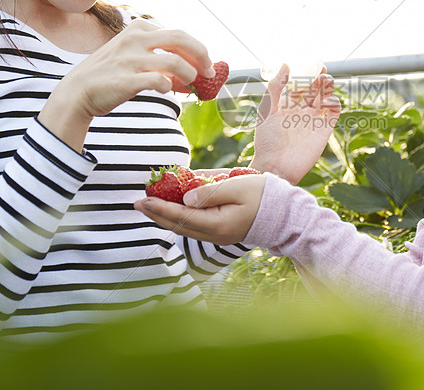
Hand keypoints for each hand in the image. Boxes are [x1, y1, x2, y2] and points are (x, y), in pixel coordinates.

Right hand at [38, 19, 213, 149]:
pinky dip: (168, 87)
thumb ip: (158, 59)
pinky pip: (159, 81)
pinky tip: (166, 91)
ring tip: (191, 85)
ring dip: (189, 74)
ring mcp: (131, 59)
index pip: (178, 34)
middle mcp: (135, 40)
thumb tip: (192, 74)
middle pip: (181, 39)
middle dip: (202, 55)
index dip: (196, 49)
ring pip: (174, 61)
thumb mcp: (132, 57)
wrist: (78, 93)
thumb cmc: (109, 76)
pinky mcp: (127, 79)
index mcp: (137, 30)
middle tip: (209, 72)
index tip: (205, 63)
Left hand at [134, 175, 265, 244]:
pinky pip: (195, 226)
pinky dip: (180, 217)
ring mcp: (219, 236)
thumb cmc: (264, 196)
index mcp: (216, 224)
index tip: (142, 199)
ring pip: (185, 228)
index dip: (159, 207)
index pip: (180, 216)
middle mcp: (214, 235)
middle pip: (178, 225)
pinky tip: (174, 209)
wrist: (286, 215)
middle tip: (137, 203)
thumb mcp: (237, 187)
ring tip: (151, 205)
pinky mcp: (223, 232)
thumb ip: (210, 191)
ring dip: (166, 216)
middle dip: (156, 214)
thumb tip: (185, 197)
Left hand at [249, 64, 340, 183]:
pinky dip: (334, 102)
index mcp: (286, 106)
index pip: (298, 86)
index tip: (308, 64)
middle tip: (321, 67)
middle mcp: (301, 112)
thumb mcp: (267, 109)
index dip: (304, 75)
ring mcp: (313, 120)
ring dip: (328, 86)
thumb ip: (276, 87)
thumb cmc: (267, 140)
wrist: (276, 166)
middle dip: (318, 77)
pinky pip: (334, 112)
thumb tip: (286, 64)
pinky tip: (326, 100)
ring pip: (325, 98)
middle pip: (314, 90)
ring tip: (325, 78)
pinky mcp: (324, 130)